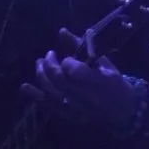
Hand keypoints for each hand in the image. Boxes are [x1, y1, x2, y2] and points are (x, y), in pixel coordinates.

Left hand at [20, 27, 140, 137]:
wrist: (123, 110)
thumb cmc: (114, 81)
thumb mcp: (104, 61)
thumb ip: (82, 46)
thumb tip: (61, 30)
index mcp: (101, 82)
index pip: (76, 72)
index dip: (67, 62)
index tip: (67, 57)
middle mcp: (88, 98)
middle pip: (60, 82)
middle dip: (50, 65)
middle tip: (49, 55)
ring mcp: (78, 110)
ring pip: (52, 93)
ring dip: (41, 76)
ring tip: (39, 63)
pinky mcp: (70, 117)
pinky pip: (50, 107)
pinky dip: (36, 96)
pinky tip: (25, 87)